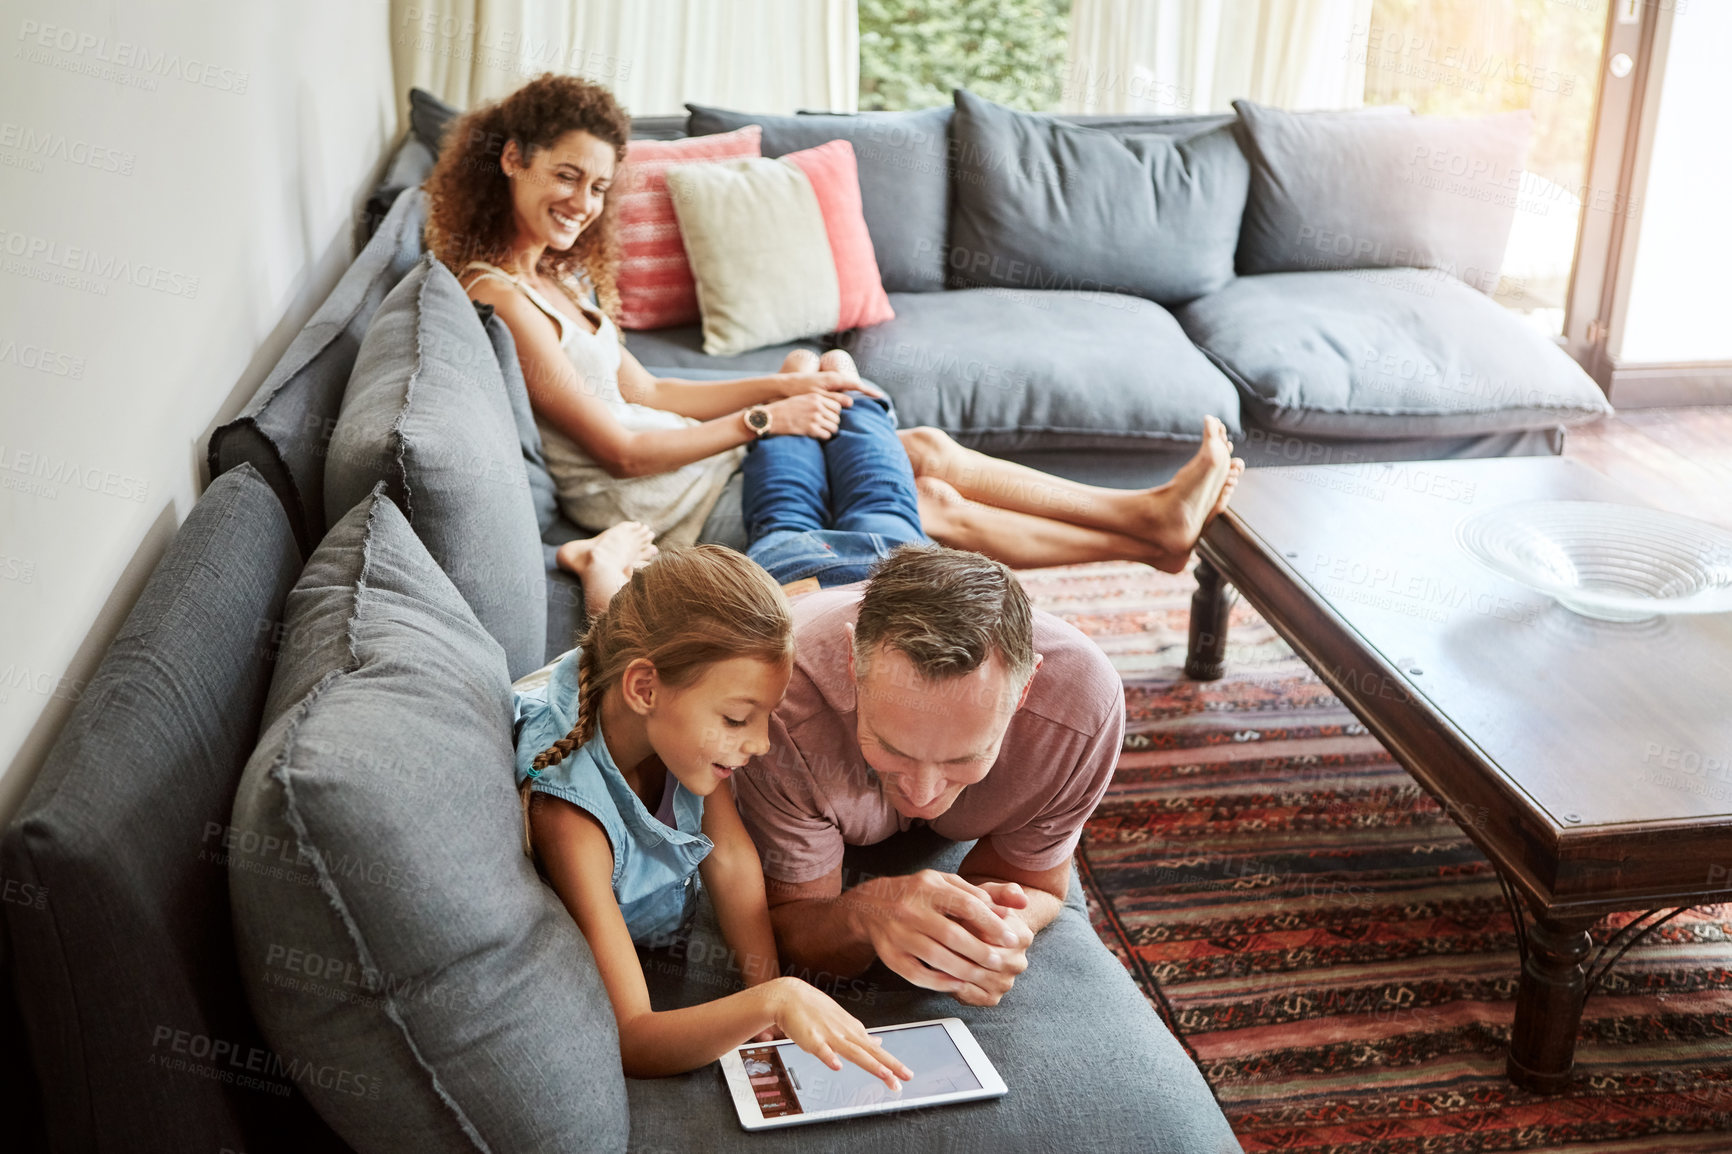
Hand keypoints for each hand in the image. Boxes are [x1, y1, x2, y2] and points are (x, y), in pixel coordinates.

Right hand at [763, 393, 843, 438]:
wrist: (772, 417)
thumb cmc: (786, 409)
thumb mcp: (803, 399)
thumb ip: (817, 402)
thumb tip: (833, 410)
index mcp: (816, 397)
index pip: (837, 406)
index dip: (834, 413)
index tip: (829, 417)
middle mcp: (817, 407)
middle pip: (836, 418)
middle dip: (832, 423)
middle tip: (825, 426)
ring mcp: (814, 418)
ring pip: (834, 427)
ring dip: (829, 431)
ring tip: (821, 431)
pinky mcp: (811, 429)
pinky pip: (826, 435)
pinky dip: (823, 436)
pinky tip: (817, 434)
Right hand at [763, 977, 912, 1091]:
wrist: (789, 996)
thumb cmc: (814, 1009)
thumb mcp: (842, 1021)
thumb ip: (860, 1035)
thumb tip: (878, 1042)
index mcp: (853, 1030)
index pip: (876, 1051)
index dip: (892, 1064)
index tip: (905, 1075)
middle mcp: (845, 1033)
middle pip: (871, 1052)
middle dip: (889, 1066)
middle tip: (905, 1077)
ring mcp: (829, 1035)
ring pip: (853, 1051)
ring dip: (870, 1063)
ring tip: (885, 1074)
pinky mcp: (812, 1039)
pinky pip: (821, 1050)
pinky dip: (829, 1058)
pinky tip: (837, 1066)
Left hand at [781, 370, 885, 400]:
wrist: (784, 384)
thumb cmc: (799, 391)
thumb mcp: (818, 396)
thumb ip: (834, 399)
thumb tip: (851, 402)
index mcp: (833, 379)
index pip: (856, 385)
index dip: (868, 391)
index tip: (879, 396)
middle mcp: (832, 377)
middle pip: (853, 384)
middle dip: (865, 391)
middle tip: (877, 398)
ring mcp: (828, 379)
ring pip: (847, 386)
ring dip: (857, 391)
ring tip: (867, 398)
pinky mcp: (824, 383)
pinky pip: (840, 387)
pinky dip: (847, 392)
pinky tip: (849, 398)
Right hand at [850, 870, 1030, 1005]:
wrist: (871, 905)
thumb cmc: (919, 894)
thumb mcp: (948, 883)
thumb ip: (984, 893)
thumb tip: (1016, 906)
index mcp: (928, 887)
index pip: (966, 905)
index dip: (992, 923)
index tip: (1011, 938)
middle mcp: (910, 909)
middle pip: (951, 934)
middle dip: (980, 951)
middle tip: (999, 961)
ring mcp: (897, 934)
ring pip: (935, 957)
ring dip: (964, 969)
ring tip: (982, 973)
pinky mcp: (889, 955)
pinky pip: (916, 974)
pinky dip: (939, 981)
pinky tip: (957, 982)